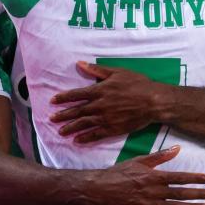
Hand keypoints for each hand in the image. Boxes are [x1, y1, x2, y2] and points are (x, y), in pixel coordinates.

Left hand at [50, 61, 172, 142]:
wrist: (153, 101)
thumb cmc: (136, 83)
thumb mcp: (116, 72)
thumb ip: (97, 70)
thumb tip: (79, 63)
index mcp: (99, 90)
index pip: (76, 94)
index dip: (63, 98)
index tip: (53, 101)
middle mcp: (99, 105)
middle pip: (76, 111)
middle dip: (63, 115)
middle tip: (51, 119)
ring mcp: (105, 118)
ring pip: (83, 123)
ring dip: (71, 128)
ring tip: (60, 132)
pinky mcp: (113, 128)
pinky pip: (96, 134)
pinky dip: (85, 138)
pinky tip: (77, 140)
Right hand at [93, 145, 204, 204]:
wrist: (100, 189)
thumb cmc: (119, 173)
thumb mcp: (139, 161)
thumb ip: (159, 156)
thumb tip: (177, 148)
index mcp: (153, 176)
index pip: (179, 177)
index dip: (196, 178)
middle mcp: (154, 191)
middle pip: (181, 193)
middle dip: (200, 193)